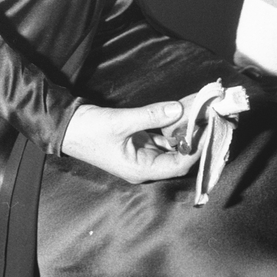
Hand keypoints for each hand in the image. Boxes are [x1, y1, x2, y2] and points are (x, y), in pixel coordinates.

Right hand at [61, 99, 199, 182]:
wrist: (66, 126)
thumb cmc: (90, 131)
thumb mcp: (121, 122)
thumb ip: (151, 115)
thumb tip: (178, 109)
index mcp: (141, 170)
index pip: (178, 164)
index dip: (196, 148)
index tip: (208, 129)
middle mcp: (145, 164)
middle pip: (178, 153)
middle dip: (194, 134)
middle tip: (210, 114)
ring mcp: (142, 152)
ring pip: (171, 141)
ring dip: (185, 125)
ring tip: (201, 107)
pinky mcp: (138, 140)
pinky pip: (162, 134)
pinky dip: (172, 122)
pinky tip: (183, 108)